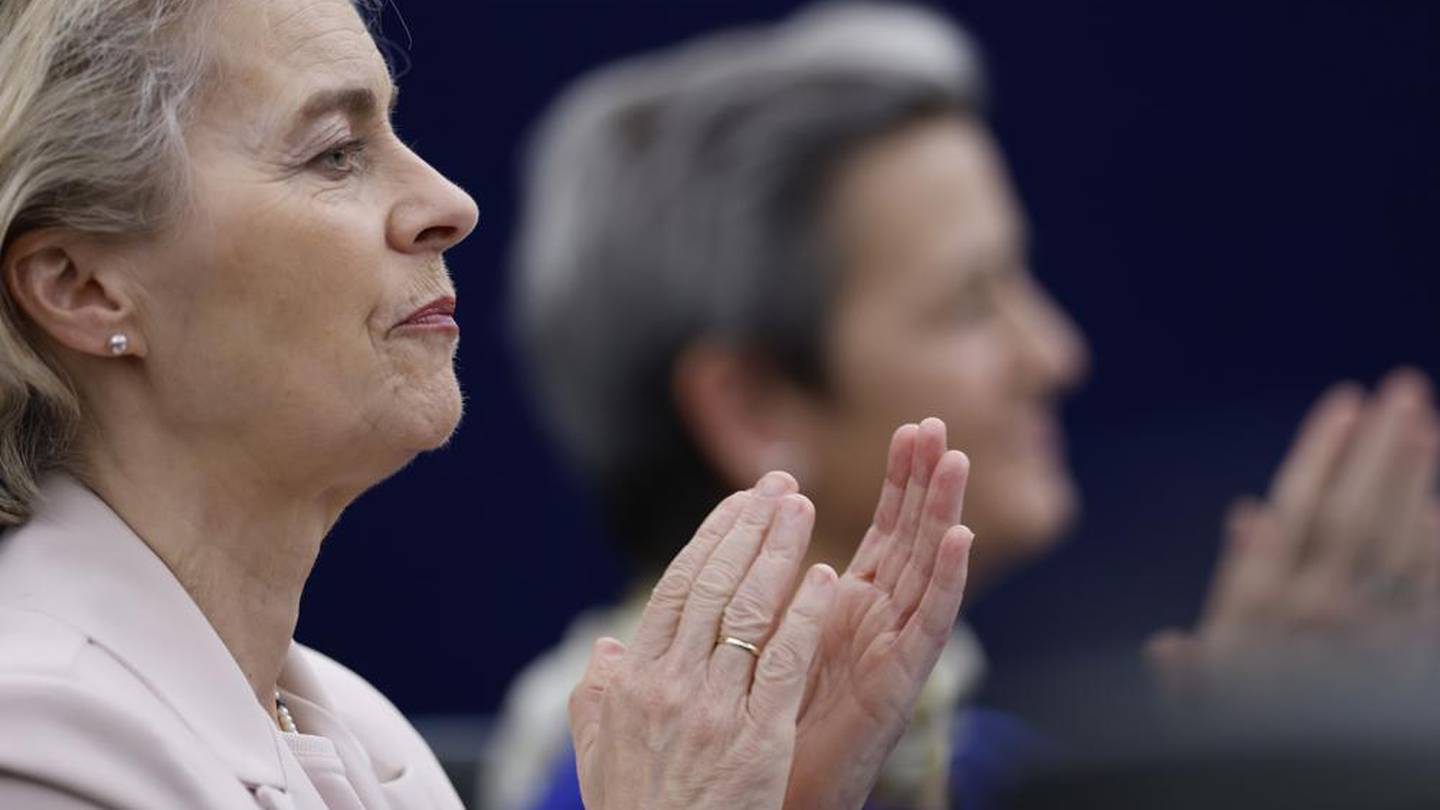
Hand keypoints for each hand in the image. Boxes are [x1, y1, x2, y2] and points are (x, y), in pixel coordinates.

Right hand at [569, 472, 838, 809]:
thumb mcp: (597, 749)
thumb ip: (597, 692)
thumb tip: (607, 646)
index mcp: (632, 678)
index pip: (677, 588)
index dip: (713, 538)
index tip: (740, 504)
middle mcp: (669, 683)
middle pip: (714, 585)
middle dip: (750, 528)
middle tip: (780, 486)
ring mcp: (713, 709)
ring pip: (749, 611)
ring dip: (778, 552)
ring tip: (801, 509)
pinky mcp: (756, 738)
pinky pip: (784, 663)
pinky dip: (804, 616)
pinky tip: (825, 580)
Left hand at [785, 417, 974, 809]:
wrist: (775, 788)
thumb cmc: (772, 718)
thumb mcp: (767, 635)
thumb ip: (771, 589)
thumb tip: (746, 535)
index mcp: (852, 605)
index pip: (885, 531)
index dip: (898, 482)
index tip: (908, 429)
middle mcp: (883, 620)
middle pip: (913, 538)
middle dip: (925, 481)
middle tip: (937, 424)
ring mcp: (896, 648)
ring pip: (928, 569)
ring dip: (943, 513)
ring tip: (956, 460)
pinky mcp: (901, 682)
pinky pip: (930, 624)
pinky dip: (948, 580)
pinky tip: (960, 536)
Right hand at [1150, 370, 1439, 697]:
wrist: (1303, 788)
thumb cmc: (1240, 729)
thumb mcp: (1206, 686)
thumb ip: (1226, 585)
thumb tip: (1247, 518)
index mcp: (1262, 612)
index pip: (1296, 514)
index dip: (1322, 454)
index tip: (1343, 404)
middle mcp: (1320, 617)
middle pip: (1355, 515)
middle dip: (1380, 449)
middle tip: (1402, 389)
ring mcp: (1371, 640)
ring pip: (1399, 544)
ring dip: (1416, 482)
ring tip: (1427, 425)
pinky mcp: (1406, 660)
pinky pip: (1431, 593)